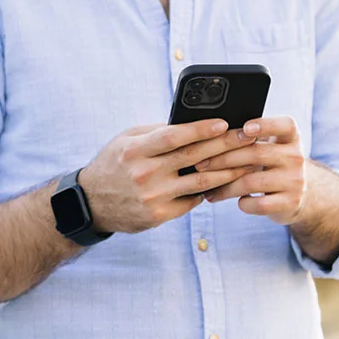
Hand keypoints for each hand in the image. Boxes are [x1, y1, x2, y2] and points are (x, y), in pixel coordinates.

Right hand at [77, 119, 256, 234]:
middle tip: (247, 137)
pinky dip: (209, 190)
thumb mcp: (125, 141)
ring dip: (227, 172)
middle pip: (193, 157)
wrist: (91, 204)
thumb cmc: (113, 165)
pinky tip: (225, 182)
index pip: (174, 137)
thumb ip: (155, 133)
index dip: (200, 129)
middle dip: (225, 146)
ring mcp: (153, 197)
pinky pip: (192, 201)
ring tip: (247, 162)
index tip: (224, 123)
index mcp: (135, 151)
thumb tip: (190, 123)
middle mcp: (145, 174)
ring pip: (200, 183)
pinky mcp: (159, 216)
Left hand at [193, 115, 309, 224]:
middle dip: (224, 159)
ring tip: (209, 190)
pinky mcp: (291, 203)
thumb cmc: (271, 166)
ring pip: (253, 181)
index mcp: (290, 138)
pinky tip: (237, 202)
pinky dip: (244, 203)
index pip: (285, 125)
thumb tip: (209, 135)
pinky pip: (259, 204)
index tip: (245, 128)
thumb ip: (249, 140)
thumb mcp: (269, 148)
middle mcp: (296, 157)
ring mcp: (295, 181)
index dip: (265, 125)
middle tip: (201, 164)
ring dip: (226, 186)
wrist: (297, 196)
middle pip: (257, 154)